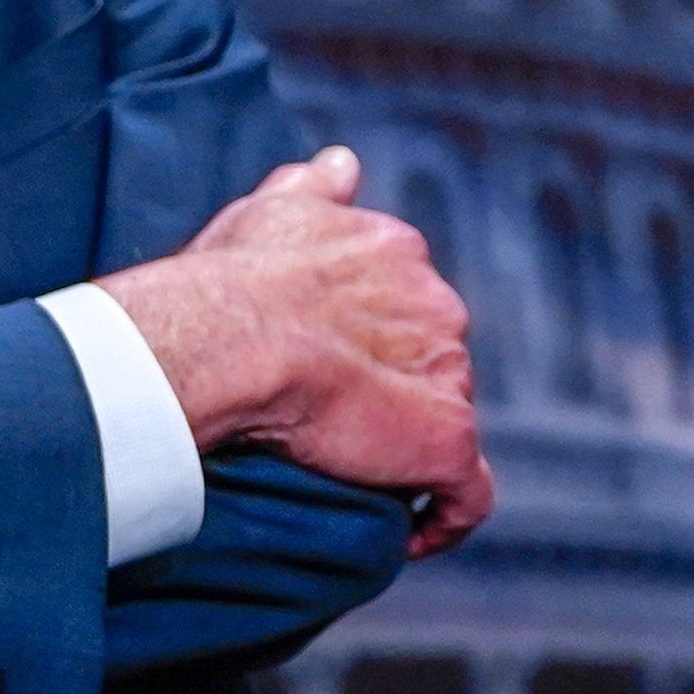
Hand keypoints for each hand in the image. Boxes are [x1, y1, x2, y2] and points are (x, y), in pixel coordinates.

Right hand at [103, 146, 493, 555]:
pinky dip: (448, 515)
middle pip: (432, 361)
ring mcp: (444, 372)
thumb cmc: (227, 281)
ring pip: (444, 419)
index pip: (407, 305)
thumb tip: (342, 162)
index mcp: (395, 251)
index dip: (374, 341)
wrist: (225, 338)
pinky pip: (468, 491)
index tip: (331, 368)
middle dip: (395, 392)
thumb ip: (311, 187)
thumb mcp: (268, 209)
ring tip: (352, 478)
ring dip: (409, 450)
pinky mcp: (445, 437)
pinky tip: (414, 532)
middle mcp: (435, 303)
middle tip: (331, 427)